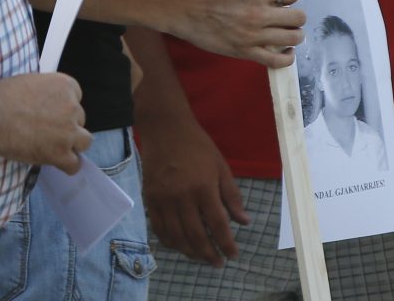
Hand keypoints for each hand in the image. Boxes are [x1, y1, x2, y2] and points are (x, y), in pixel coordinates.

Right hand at [0, 72, 90, 173]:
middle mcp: (72, 107)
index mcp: (66, 86)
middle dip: (66, 125)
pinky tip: (58, 163)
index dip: (62, 107)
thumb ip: (48, 92)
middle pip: (79, 119)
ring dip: (73, 144)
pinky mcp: (59, 152)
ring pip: (84, 141)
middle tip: (47, 130)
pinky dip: (68, 165)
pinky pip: (74, 164)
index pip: (76, 98)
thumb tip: (48, 102)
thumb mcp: (32, 82)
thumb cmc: (2, 98)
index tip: (50, 113)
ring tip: (56, 147)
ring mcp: (68, 131)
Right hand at [141, 119, 249, 265]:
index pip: (217, 224)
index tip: (233, 255)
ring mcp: (163, 199)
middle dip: (208, 253)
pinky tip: (180, 246)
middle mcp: (182, 196)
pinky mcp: (150, 199)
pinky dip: (170, 242)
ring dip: (190, 252)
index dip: (226, 243)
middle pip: (196, 235)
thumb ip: (232, 196)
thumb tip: (244, 221)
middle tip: (217, 263)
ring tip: (201, 258)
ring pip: (176, 236)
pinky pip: (159, 228)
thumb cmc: (198, 146)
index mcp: (204, 187)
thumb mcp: (221, 167)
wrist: (166, 130)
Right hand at [162, 0, 304, 67]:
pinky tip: (286, 51)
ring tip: (290, 32)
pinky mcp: (244, 52)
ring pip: (293, 37)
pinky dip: (287, 57)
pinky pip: (276, 60)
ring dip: (295, 34)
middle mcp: (259, 14)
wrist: (180, 9)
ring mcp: (253, 35)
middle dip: (296, 16)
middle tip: (290, 16)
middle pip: (297, 17)